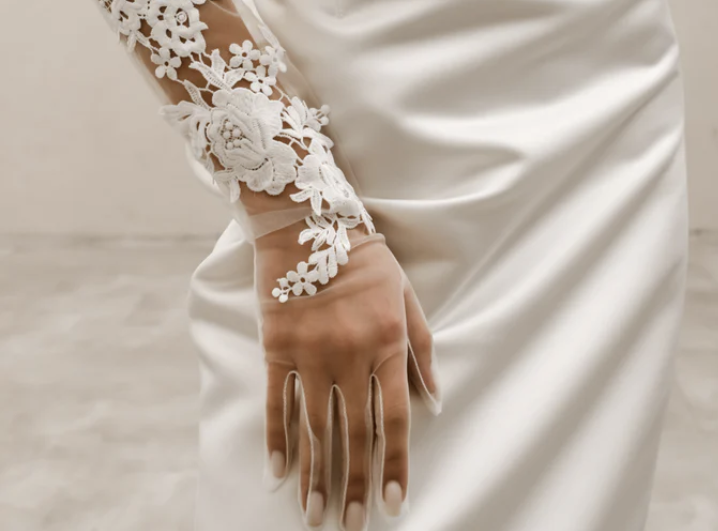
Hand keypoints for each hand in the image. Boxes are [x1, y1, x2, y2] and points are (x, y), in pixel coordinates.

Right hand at [253, 216, 440, 530]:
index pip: (393, 419)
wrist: (308, 223)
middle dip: (355, 484)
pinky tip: (280, 474)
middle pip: (353, 434)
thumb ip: (421, 349)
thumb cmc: (364, 259)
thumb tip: (435, 401)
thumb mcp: (405, 296)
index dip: (396, 465)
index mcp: (386, 343)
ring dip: (315, 475)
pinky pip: (276, 403)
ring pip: (314, 427)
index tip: (395, 503)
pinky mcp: (276, 348)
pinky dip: (277, 440)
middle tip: (352, 524)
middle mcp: (349, 355)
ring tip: (314, 515)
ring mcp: (309, 353)